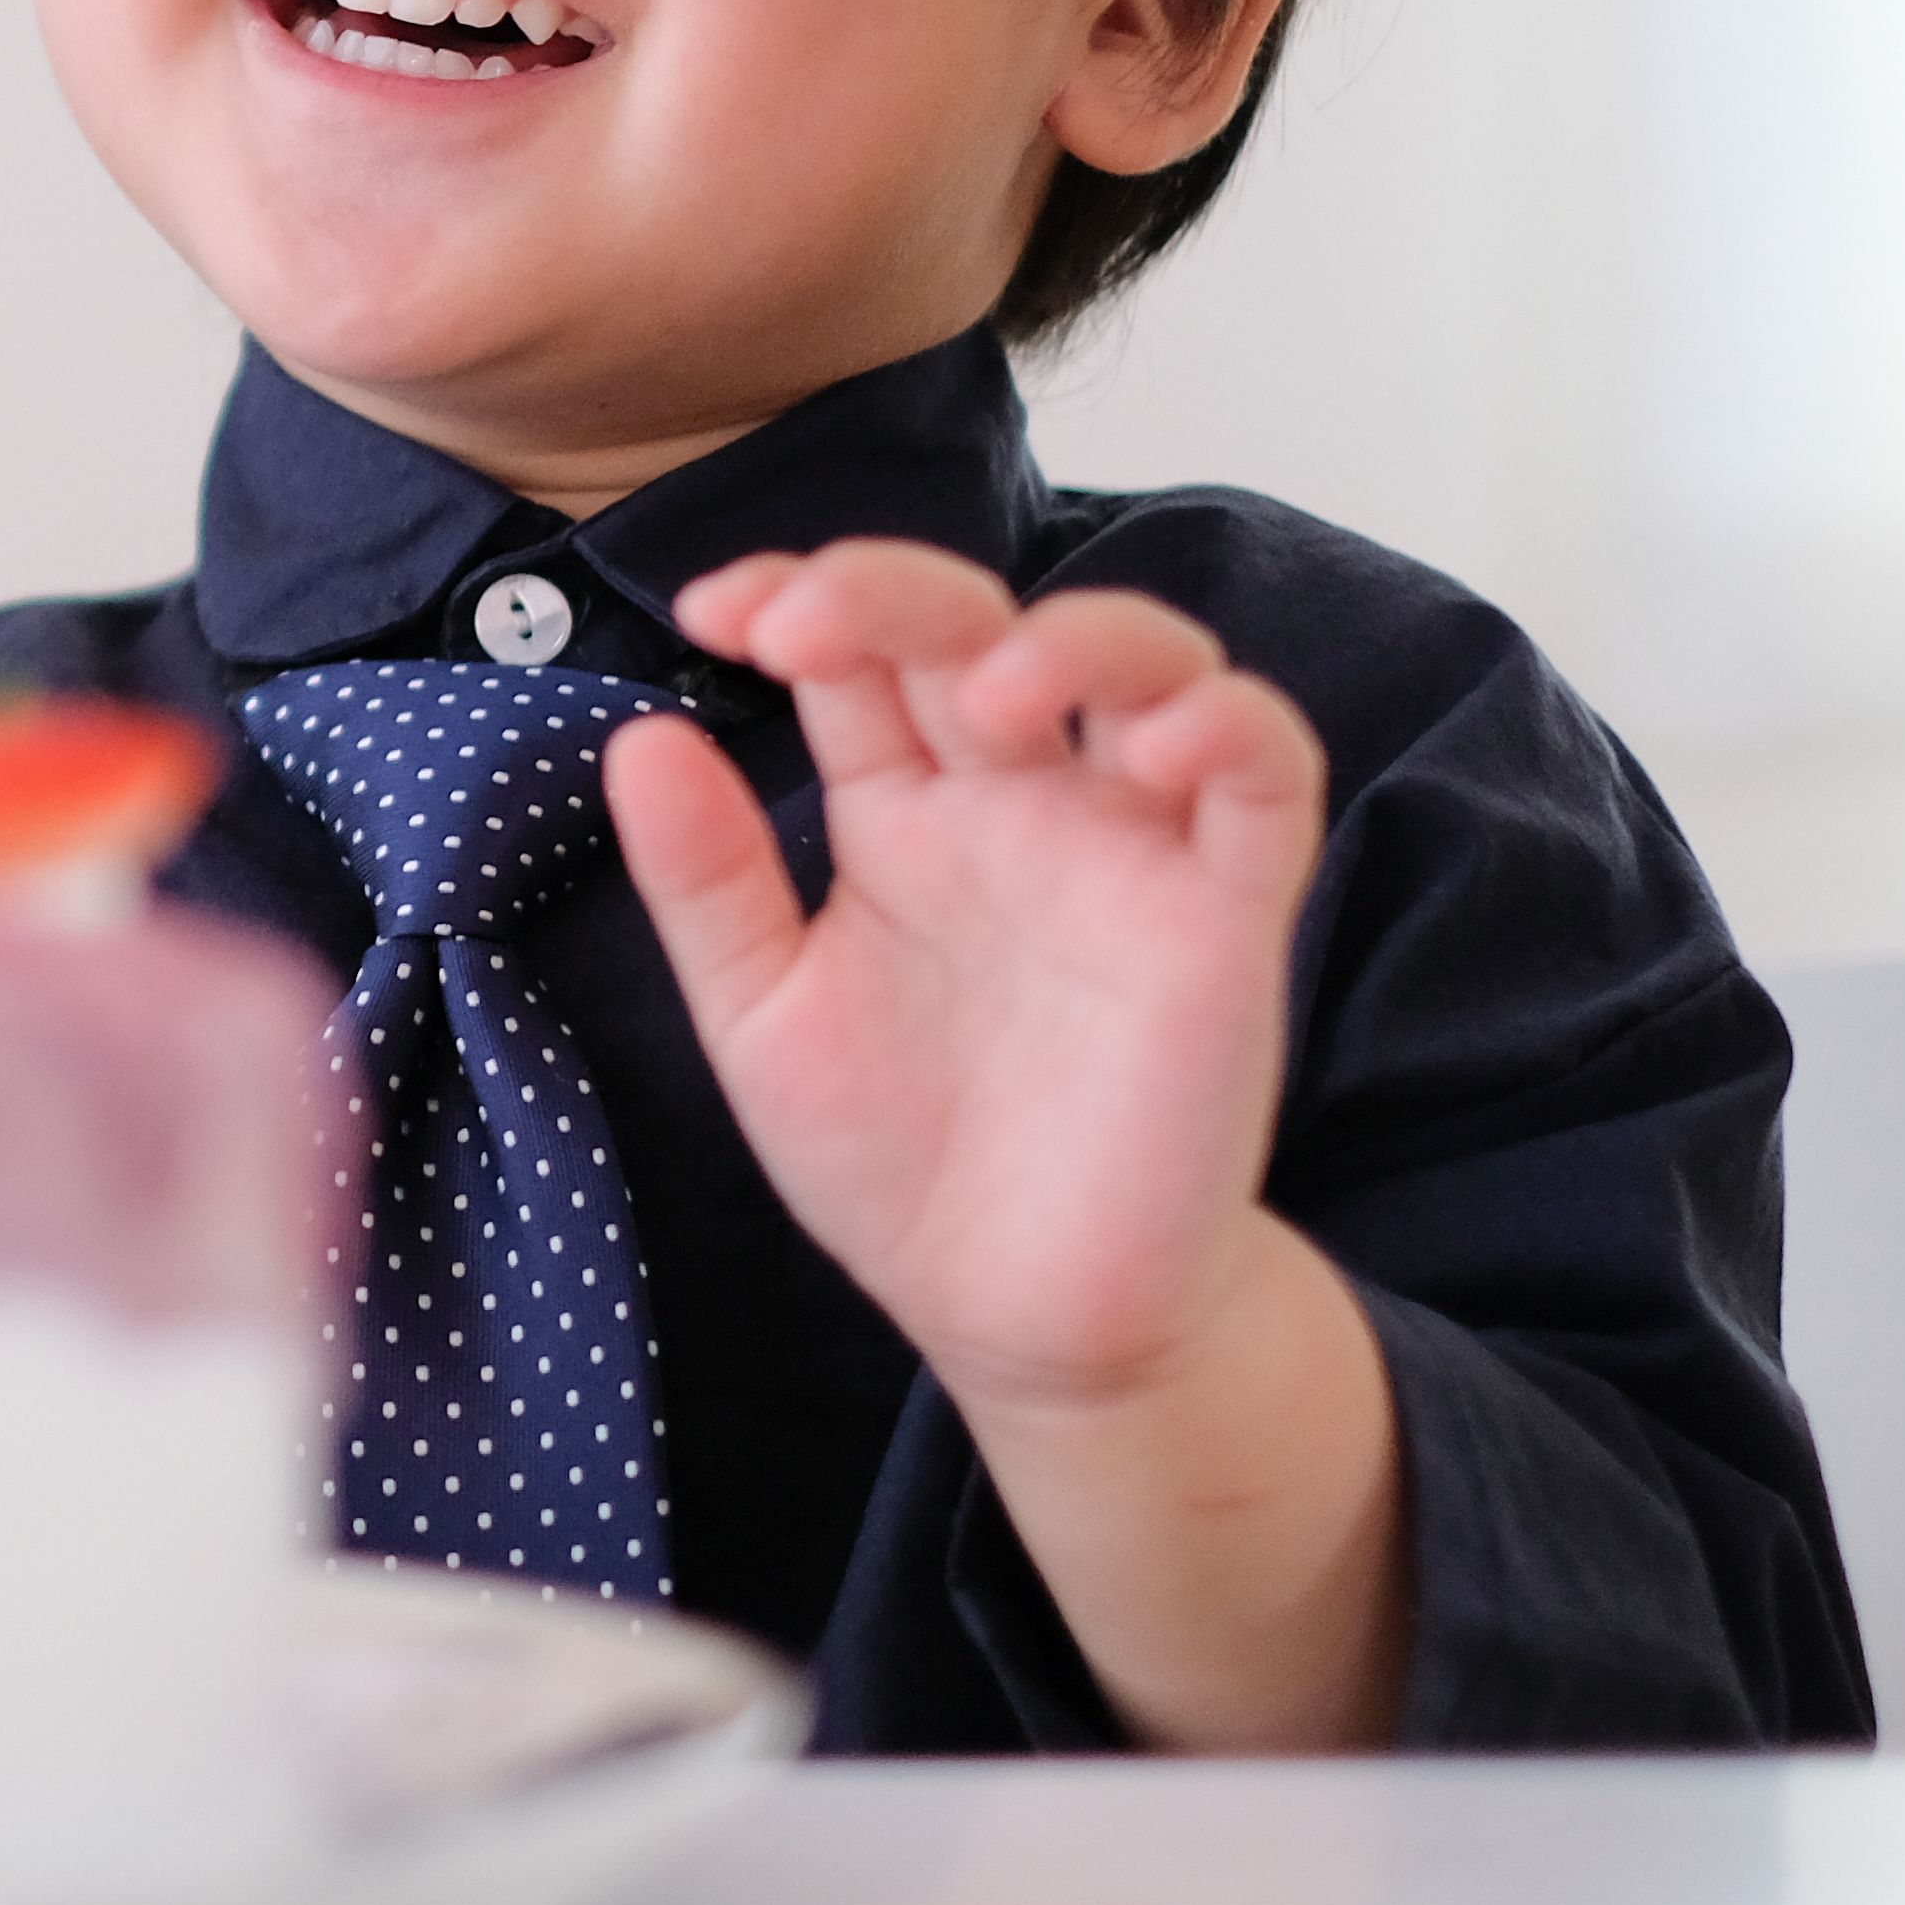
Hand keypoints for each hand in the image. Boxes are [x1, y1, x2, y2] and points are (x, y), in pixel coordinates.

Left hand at [598, 542, 1316, 1408]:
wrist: (1017, 1314)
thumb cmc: (897, 1160)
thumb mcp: (764, 1020)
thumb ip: (706, 883)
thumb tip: (639, 737)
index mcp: (902, 812)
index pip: (860, 649)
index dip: (795, 593)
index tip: (716, 612)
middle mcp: (1018, 806)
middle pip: (982, 624)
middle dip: (898, 590)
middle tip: (807, 629)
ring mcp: (1127, 851)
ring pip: (1151, 662)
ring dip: (1079, 638)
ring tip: (992, 699)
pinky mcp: (1226, 919)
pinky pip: (1266, 776)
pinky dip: (1224, 728)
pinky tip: (1145, 755)